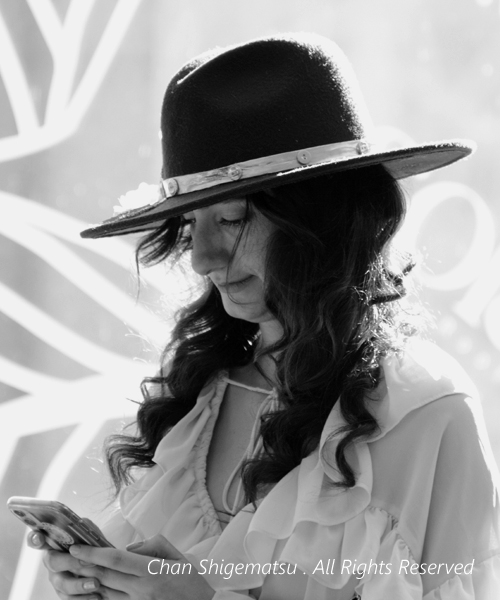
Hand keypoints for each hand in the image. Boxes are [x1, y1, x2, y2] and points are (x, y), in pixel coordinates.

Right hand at [27, 524, 102, 598]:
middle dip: (71, 562)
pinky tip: (97, 596)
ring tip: (96, 584)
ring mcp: (57, 578)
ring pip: (62, 584)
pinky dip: (83, 598)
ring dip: (79, 584)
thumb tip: (82, 523)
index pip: (38, 539)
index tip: (39, 537)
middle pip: (53, 562)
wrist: (103, 564)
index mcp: (54, 543)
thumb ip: (85, 528)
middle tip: (89, 561)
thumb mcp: (90, 534)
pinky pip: (70, 599)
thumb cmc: (93, 546)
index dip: (35, 539)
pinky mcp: (65, 594)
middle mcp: (52, 561)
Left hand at [68, 534, 215, 599]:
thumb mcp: (178, 556)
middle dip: (82, 567)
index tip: (76, 547)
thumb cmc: (193, 582)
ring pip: (104, 594)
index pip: (116, 559)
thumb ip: (152, 546)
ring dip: (87, 582)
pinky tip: (92, 590)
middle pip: (105, 577)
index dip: (93, 553)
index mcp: (152, 571)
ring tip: (73, 571)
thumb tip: (130, 548)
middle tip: (66, 558)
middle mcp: (142, 590)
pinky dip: (100, 598)